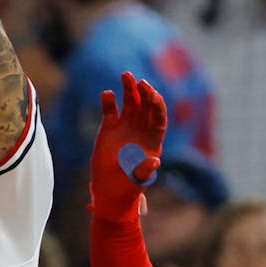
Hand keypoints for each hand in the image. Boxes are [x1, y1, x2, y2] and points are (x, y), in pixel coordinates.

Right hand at [89, 72, 166, 221]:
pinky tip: (106, 94)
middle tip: (139, 81)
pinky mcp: (108, 129)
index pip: (159, 118)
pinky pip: (110, 111)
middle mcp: (141, 131)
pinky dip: (108, 102)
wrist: (109, 191)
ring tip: (125, 75)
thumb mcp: (138, 180)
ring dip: (129, 89)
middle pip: (145, 106)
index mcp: (153, 140)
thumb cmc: (127, 187)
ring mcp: (125, 128)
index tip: (152, 94)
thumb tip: (155, 162)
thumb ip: (145, 171)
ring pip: (130, 104)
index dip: (157, 105)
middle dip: (144, 93)